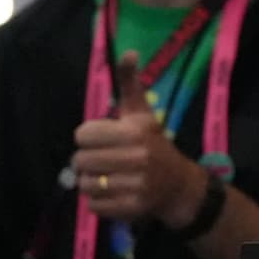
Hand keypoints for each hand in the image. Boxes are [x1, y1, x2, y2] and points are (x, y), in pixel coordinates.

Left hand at [70, 52, 204, 228]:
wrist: (178, 185)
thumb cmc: (153, 144)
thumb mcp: (141, 113)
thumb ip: (130, 83)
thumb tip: (129, 50)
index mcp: (134, 133)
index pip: (83, 135)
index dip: (88, 137)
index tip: (103, 140)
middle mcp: (136, 158)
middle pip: (80, 160)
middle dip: (87, 161)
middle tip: (102, 161)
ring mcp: (134, 185)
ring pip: (84, 184)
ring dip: (91, 182)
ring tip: (107, 177)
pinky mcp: (130, 208)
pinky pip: (92, 205)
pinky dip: (97, 201)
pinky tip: (112, 192)